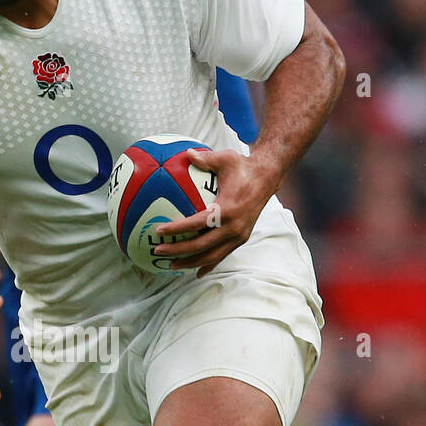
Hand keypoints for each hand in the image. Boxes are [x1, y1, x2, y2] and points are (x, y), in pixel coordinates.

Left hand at [153, 147, 279, 276]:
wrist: (268, 178)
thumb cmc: (243, 166)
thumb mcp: (226, 158)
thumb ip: (205, 158)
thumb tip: (186, 153)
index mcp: (227, 210)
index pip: (196, 223)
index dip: (177, 229)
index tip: (158, 231)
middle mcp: (233, 227)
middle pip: (201, 246)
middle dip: (177, 251)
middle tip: (157, 251)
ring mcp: (238, 236)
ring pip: (211, 256)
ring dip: (190, 262)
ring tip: (171, 264)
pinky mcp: (241, 239)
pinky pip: (222, 256)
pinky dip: (209, 264)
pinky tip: (196, 272)